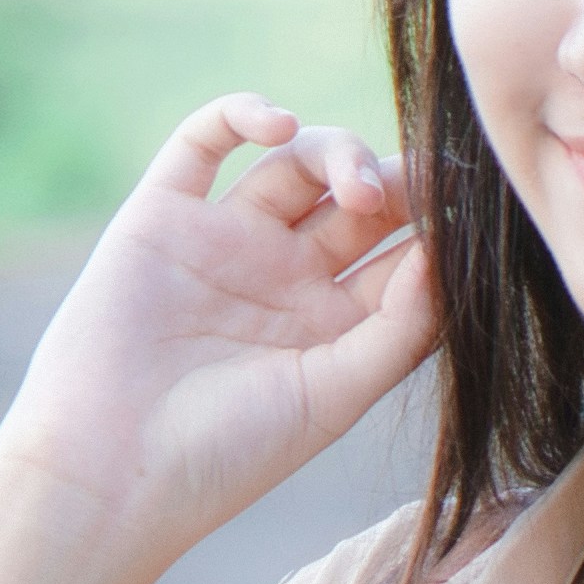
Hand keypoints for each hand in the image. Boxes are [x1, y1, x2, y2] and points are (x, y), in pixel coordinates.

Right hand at [0, 97, 439, 567]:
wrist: (112, 469)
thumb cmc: (228, 452)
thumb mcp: (336, 396)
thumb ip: (401, 327)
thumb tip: (446, 252)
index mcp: (334, 323)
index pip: (402, 253)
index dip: (438, 225)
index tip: (472, 211)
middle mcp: (284, 275)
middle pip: (356, 199)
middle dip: (393, 183)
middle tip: (419, 190)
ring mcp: (224, 240)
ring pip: (295, 162)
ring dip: (335, 153)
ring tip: (354, 187)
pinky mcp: (162, 216)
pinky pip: (203, 141)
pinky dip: (242, 115)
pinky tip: (278, 127)